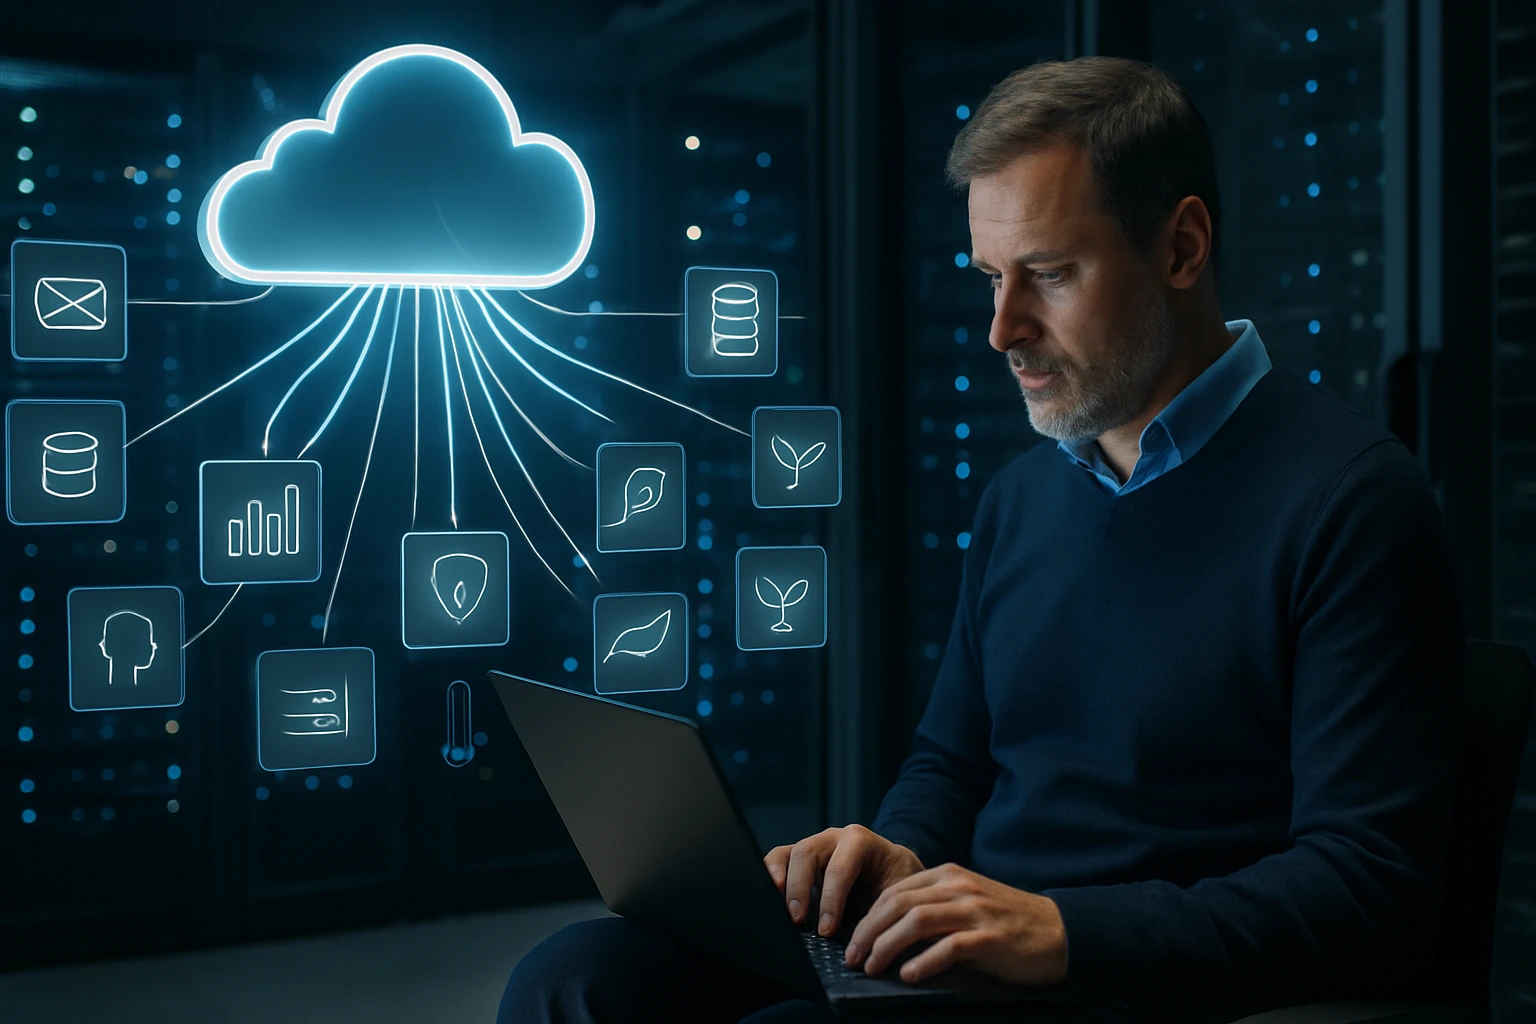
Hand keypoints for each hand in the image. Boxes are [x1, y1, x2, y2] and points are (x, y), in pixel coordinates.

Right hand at [763, 824, 923, 936]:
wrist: (893, 870)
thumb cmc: (895, 883)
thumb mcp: (895, 894)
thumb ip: (879, 910)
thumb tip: (862, 939)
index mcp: (861, 841)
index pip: (839, 868)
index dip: (830, 901)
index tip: (826, 931)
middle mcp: (833, 837)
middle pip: (806, 854)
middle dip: (799, 889)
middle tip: (797, 921)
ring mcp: (814, 845)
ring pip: (786, 854)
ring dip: (779, 883)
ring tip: (778, 910)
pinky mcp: (799, 858)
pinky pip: (777, 860)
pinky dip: (769, 877)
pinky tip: (770, 899)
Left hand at [844, 863, 1067, 986]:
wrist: (1060, 931)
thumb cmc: (1008, 922)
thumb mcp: (967, 902)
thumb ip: (934, 907)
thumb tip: (887, 932)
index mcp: (948, 875)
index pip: (894, 891)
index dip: (867, 917)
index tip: (853, 941)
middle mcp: (958, 887)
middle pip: (897, 904)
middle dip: (868, 932)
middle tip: (853, 958)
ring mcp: (975, 910)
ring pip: (916, 921)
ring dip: (887, 946)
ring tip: (872, 967)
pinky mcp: (991, 938)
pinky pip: (949, 947)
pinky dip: (923, 961)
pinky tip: (908, 975)